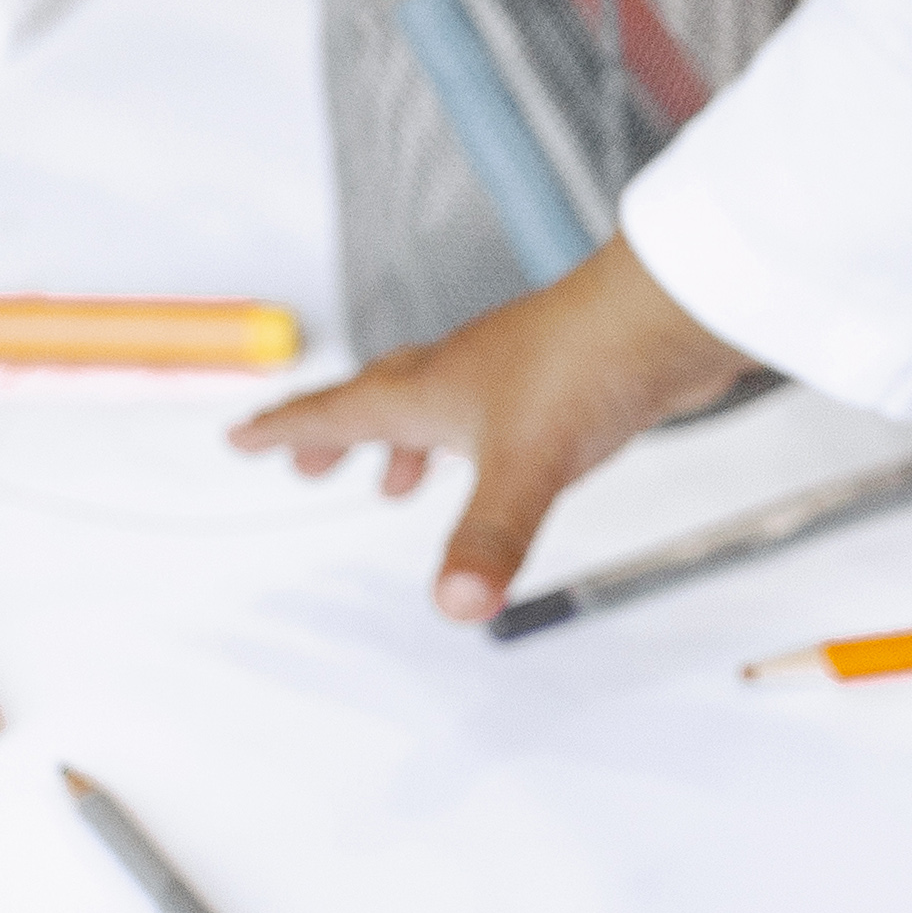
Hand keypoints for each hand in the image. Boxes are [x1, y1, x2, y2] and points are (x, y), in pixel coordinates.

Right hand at [233, 237, 756, 619]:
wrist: (671, 309)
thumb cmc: (589, 363)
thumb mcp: (527, 466)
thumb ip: (488, 537)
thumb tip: (456, 603)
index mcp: (432, 387)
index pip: (338, 409)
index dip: (287, 428)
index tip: (240, 437)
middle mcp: (463, 370)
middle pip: (379, 398)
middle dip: (339, 436)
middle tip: (311, 467)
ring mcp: (512, 369)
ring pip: (437, 400)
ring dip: (407, 438)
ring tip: (400, 481)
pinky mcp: (561, 376)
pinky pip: (492, 406)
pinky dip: (472, 434)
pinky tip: (502, 452)